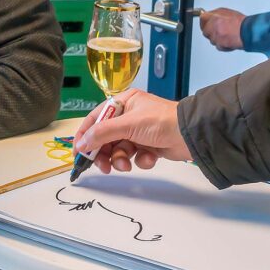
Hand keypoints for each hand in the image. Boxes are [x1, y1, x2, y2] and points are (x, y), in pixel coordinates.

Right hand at [73, 88, 190, 174]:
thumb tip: (82, 144)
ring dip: (121, 159)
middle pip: (105, 138)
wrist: (191, 134)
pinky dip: (140, 160)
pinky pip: (134, 156)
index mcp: (122, 102)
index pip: (95, 119)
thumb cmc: (161, 121)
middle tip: (103, 167)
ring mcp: (138, 132)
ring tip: (128, 164)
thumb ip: (102, 133)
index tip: (78, 152)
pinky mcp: (148, 146)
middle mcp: (129, 116)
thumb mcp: (128, 124)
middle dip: (104, 153)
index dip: (85, 135)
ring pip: (119, 150)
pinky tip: (149, 158)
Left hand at [199, 8, 245, 50]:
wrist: (248, 32)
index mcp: (215, 15)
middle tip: (219, 33)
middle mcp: (213, 24)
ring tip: (228, 36)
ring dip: (218, 40)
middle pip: (205, 31)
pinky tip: (230, 41)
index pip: (203, 18)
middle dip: (211, 33)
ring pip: (212, 40)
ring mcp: (215, 34)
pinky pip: (218, 46)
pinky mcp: (219, 43)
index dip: (204, 22)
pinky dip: (223, 46)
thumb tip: (213, 18)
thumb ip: (218, 16)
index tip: (205, 24)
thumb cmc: (242, 23)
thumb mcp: (229, 14)